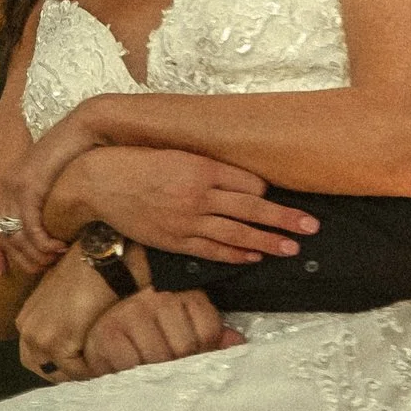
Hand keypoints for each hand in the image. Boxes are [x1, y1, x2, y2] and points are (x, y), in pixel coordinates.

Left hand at [8, 110, 96, 266]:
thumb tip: (51, 226)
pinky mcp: (29, 187)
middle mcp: (6, 186)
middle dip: (21, 259)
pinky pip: (31, 228)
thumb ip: (46, 200)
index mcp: (9, 184)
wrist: (84, 127)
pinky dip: (44, 244)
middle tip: (42, 269)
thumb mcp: (55, 180)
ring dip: (35, 255)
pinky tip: (59, 249)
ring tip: (54, 261)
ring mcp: (15, 186)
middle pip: (2, 236)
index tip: (1, 271)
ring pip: (16, 236)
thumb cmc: (77, 153)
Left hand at [15, 250, 117, 380]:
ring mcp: (40, 339)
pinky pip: (78, 371)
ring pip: (62, 373)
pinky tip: (107, 353)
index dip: (58, 362)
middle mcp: (27, 330)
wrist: (99, 260)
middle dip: (66, 371)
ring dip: (83, 370)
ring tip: (102, 359)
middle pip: (43, 369)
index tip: (80, 360)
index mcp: (26, 318)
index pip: (35, 356)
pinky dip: (94, 367)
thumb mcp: (64, 295)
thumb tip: (74, 336)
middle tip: (90, 366)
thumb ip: (59, 318)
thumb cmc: (88, 270)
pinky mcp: (57, 345)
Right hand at [52, 144, 319, 265]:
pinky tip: (254, 257)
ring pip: (237, 234)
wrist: (100, 182)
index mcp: (202, 167)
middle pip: (252, 208)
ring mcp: (188, 220)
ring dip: (268, 242)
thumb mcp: (178, 154)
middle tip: (311, 227)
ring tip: (292, 248)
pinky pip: (212, 250)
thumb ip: (209, 167)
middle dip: (285, 220)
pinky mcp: (175, 240)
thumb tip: (242, 180)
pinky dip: (235, 255)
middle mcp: (199, 194)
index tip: (285, 197)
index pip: (249, 182)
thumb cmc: (139, 164)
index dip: (268, 191)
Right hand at [83, 287, 244, 374]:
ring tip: (154, 378)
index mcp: (184, 293)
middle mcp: (158, 298)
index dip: (205, 353)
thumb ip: (210, 335)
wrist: (99, 328)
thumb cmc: (148, 331)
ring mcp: (132, 313)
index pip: (208, 330)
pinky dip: (133, 376)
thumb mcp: (182, 327)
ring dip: (157, 375)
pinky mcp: (109, 333)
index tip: (194, 362)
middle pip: (186, 347)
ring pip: (160, 358)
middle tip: (173, 376)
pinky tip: (132, 374)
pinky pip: (132, 365)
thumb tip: (238, 344)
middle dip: (181, 368)